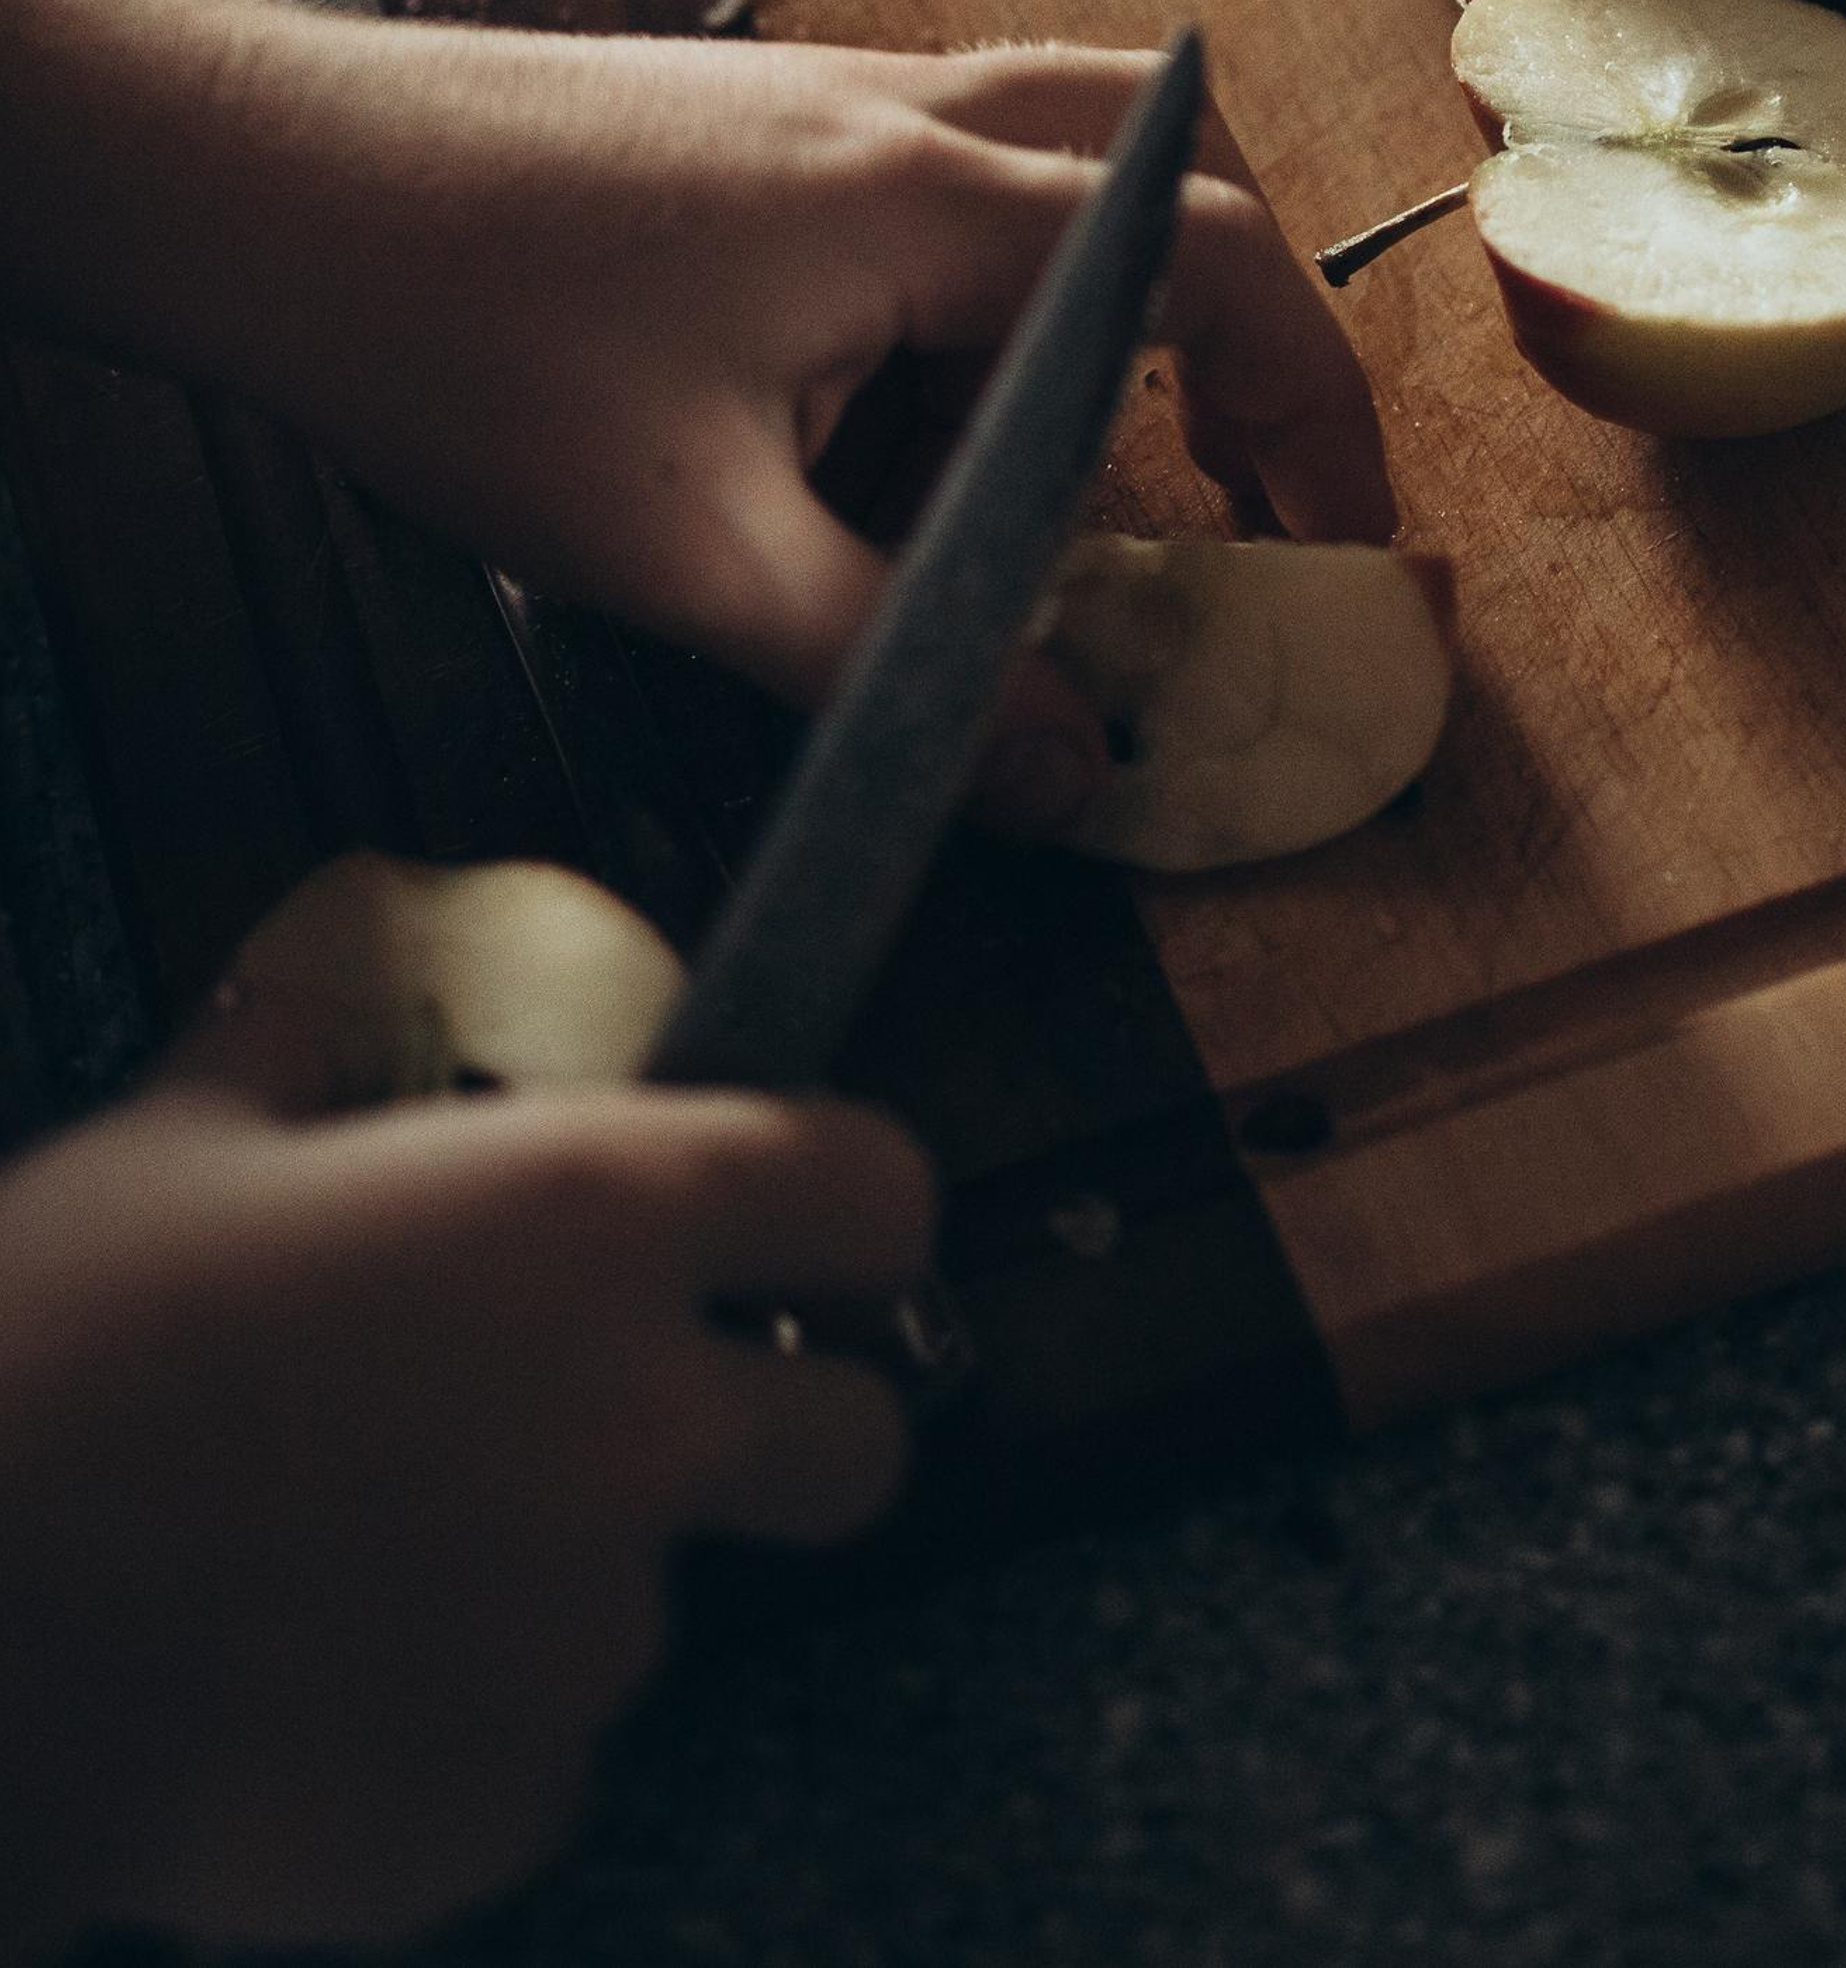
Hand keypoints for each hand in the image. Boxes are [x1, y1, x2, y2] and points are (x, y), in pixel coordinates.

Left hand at [0, 0, 1397, 830]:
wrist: (270, 178)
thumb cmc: (459, 331)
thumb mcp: (689, 549)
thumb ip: (895, 667)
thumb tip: (1071, 771)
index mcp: (929, 201)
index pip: (1211, 259)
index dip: (1309, 400)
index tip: (1329, 533)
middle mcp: (907, 114)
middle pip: (1168, 175)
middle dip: (1234, 335)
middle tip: (1235, 488)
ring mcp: (827, 100)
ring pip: (1049, 169)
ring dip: (1086, 315)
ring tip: (1018, 488)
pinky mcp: (753, 124)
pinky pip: (930, 189)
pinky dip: (965, 301)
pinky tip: (861, 434)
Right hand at [0, 978, 927, 1949]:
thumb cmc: (52, 1365)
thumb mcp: (176, 1147)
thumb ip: (303, 1037)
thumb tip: (336, 939)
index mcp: (589, 1216)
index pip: (873, 1185)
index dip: (853, 1203)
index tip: (818, 1226)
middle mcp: (641, 1417)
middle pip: (863, 1436)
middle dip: (788, 1427)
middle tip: (646, 1417)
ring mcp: (595, 1627)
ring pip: (665, 1599)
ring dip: (569, 1577)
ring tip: (378, 1552)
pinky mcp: (521, 1798)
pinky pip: (542, 1748)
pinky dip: (468, 1720)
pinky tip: (326, 1672)